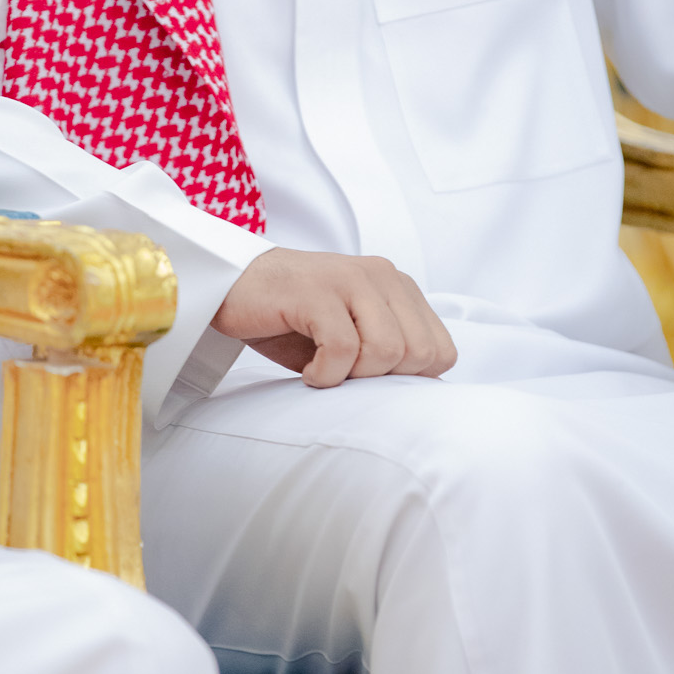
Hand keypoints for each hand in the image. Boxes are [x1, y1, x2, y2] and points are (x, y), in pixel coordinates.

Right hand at [212, 248, 456, 386]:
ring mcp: (349, 279)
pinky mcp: (317, 291)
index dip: (407, 378)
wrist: (232, 285)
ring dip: (352, 376)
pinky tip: (307, 371)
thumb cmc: (292, 317)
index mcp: (397, 287)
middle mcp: (381, 276)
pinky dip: (324, 374)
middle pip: (418, 354)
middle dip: (381, 379)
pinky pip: (342, 349)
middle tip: (343, 374)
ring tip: (324, 370)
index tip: (368, 377)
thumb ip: (387, 352)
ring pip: (386, 350)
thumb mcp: (352, 335)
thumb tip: (418, 396)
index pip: (441, 351)